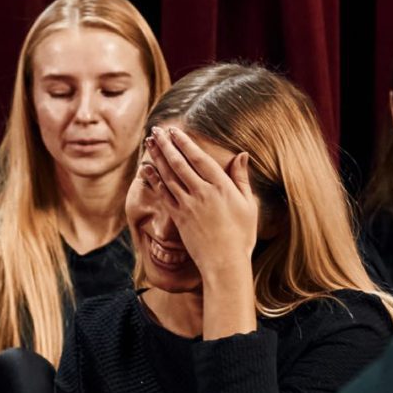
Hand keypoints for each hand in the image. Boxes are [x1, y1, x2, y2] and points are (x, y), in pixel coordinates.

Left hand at [148, 123, 261, 285]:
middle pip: (179, 163)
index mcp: (221, 186)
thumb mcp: (248, 204)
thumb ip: (241, 178)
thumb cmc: (241, 236)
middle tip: (155, 130)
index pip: (199, 158)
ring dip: (157, 157)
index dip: (184, 142)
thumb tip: (242, 155)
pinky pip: (163, 194)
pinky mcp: (178, 218)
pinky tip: (145, 169)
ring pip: (168, 176)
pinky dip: (153, 180)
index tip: (174, 131)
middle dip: (166, 144)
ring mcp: (188, 205)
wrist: (225, 263)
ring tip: (148, 142)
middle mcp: (202, 192)